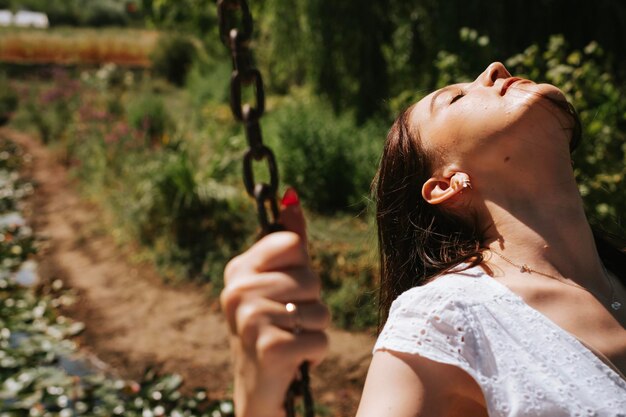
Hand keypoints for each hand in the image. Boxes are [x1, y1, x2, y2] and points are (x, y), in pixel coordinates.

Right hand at [221, 189, 329, 416]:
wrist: (257, 385)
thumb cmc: (271, 326)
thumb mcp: (276, 281)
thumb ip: (287, 241)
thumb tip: (292, 197)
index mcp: (239, 269)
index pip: (293, 244)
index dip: (300, 268)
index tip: (284, 288)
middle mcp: (238, 291)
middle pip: (310, 278)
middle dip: (310, 303)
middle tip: (287, 321)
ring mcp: (251, 319)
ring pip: (319, 309)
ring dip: (315, 329)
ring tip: (291, 339)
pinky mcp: (269, 347)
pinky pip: (320, 338)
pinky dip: (316, 352)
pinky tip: (294, 359)